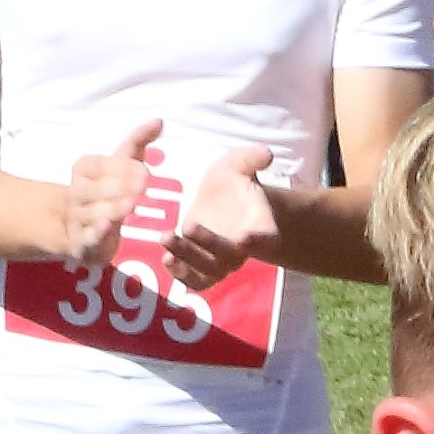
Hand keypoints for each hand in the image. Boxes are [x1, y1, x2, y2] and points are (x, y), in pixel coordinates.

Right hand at [65, 122, 161, 264]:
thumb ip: (137, 143)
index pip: (98, 165)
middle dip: (118, 186)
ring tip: (130, 204)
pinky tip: (107, 227)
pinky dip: (95, 233)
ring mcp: (76, 218)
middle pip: (94, 187)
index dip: (120, 167)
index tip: (144, 171)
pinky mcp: (81, 243)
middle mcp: (76, 192)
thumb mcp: (121, 166)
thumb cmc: (107, 193)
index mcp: (85, 169)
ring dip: (111, 208)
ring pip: (91, 212)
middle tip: (142, 185)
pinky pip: (86, 237)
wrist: (78, 230)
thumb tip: (159, 121)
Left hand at [168, 143, 280, 290]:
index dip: (260, 240)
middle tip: (188, 225)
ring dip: (188, 259)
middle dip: (210, 243)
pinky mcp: (203, 268)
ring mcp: (223, 262)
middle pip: (231, 256)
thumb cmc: (234, 182)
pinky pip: (196, 280)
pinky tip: (166, 258)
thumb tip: (266, 153)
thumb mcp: (240, 165)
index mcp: (262, 227)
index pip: (267, 239)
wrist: (225, 202)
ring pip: (210, 271)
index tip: (247, 236)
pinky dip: (181, 274)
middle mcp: (244, 250)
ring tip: (167, 239)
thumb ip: (251, 159)